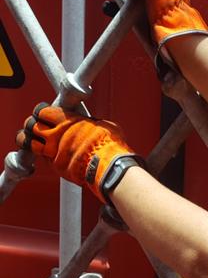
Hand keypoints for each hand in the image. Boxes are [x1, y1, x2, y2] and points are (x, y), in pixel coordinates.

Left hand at [17, 103, 142, 202]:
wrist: (109, 166)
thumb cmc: (109, 145)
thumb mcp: (103, 125)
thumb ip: (90, 122)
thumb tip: (92, 122)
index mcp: (67, 120)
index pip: (42, 111)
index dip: (41, 112)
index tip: (44, 114)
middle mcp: (56, 134)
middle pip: (31, 125)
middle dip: (33, 126)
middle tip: (38, 127)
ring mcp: (53, 151)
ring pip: (28, 143)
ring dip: (30, 141)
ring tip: (35, 141)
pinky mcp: (55, 165)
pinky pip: (43, 159)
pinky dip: (45, 156)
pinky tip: (52, 155)